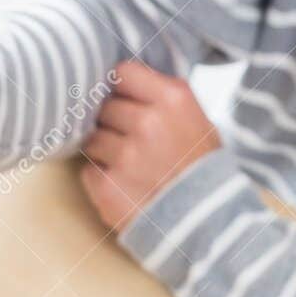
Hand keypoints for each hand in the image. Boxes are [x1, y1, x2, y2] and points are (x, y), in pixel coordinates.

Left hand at [80, 60, 220, 232]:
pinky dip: (100, 177)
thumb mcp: (195, 119)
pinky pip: (88, 169)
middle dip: (112, 122)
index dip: (118, 87)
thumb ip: (160, 97)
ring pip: (93, 138)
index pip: (122, 73)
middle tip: (130, 141)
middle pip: (104, 106)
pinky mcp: (107, 187)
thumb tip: (119, 80)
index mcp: (172, 99)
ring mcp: (125, 156)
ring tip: (130, 166)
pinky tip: (124, 185)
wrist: (207, 223)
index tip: (122, 99)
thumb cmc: (200, 168)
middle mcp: (147, 123)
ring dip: (104, 150)